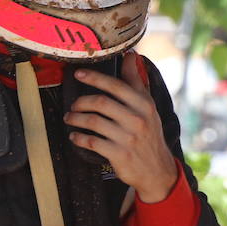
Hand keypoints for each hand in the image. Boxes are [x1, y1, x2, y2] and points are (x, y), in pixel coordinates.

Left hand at [64, 51, 177, 201]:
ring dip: (76, 119)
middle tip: (73, 104)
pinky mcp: (119, 155)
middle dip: (81, 101)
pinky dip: (79, 138)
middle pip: (101, 103)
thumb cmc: (149, 133)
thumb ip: (136, 81)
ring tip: (70, 118)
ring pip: (93, 122)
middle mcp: (137, 120)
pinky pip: (92, 142)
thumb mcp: (148, 106)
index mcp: (144, 105)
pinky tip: (75, 136)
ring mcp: (128, 138)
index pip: (116, 86)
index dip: (95, 78)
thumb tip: (131, 55)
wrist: (156, 169)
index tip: (79, 74)